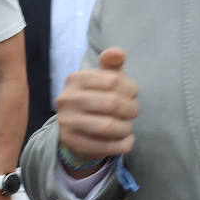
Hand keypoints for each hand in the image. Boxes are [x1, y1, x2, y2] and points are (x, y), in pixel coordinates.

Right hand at [54, 48, 139, 166]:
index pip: (113, 80)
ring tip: (127, 127)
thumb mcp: (104, 78)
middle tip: (133, 112)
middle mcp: (66, 99)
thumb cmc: (97, 97)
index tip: (131, 94)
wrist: (75, 127)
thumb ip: (112, 63)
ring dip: (126, 128)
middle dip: (131, 109)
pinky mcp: (70, 142)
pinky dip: (122, 144)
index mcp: (75, 79)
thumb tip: (117, 52)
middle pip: (112, 103)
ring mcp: (66, 121)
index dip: (131, 89)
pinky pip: (104, 146)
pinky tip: (126, 140)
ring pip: (108, 126)